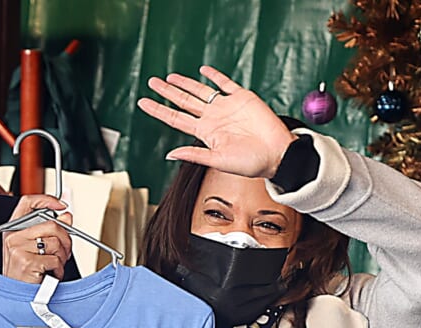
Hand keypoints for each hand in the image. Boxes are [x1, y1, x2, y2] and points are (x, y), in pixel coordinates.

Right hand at [2, 195, 72, 282]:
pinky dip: (58, 270)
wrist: (17, 299)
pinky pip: (55, 259)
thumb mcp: (37, 249)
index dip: (47, 199)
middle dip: (65, 240)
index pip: (27, 203)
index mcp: (13, 231)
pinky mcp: (26, 261)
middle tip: (62, 252)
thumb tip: (66, 215)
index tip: (61, 205)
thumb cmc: (26, 276)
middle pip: (51, 224)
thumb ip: (51, 230)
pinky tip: (49, 275)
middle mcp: (13, 238)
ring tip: (52, 267)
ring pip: (56, 242)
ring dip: (61, 258)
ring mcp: (18, 249)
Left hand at [137, 65, 297, 178]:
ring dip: (186, 83)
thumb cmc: (251, 163)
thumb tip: (169, 154)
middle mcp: (213, 118)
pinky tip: (204, 71)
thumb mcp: (218, 161)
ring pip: (201, 91)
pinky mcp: (243, 98)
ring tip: (170, 77)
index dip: (158, 109)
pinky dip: (215, 76)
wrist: (277, 155)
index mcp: (205, 133)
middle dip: (167, 92)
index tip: (143, 102)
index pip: (175, 118)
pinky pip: (226, 84)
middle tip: (151, 82)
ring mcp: (227, 107)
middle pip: (184, 101)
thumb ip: (194, 155)